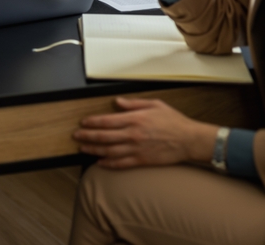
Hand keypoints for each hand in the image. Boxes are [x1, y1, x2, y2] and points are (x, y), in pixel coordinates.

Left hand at [73, 97, 218, 168]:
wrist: (188, 140)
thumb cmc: (173, 121)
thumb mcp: (154, 104)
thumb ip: (134, 103)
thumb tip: (117, 101)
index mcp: (135, 119)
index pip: (106, 121)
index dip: (92, 122)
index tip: (83, 122)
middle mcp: (132, 134)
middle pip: (103, 136)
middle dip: (87, 136)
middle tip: (77, 136)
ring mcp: (136, 149)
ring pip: (108, 151)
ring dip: (93, 150)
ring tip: (83, 148)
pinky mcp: (141, 160)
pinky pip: (120, 163)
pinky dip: (108, 163)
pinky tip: (100, 162)